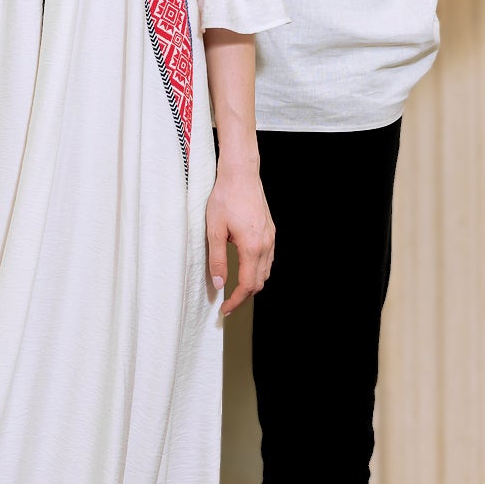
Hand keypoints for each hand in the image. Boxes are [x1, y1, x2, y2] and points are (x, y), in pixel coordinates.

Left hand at [206, 156, 274, 317]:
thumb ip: (217, 260)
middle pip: (260, 281)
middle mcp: (266, 244)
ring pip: (266, 271)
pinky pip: (268, 258)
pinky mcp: (270, 231)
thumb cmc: (225, 198)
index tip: (224, 309)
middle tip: (228, 303)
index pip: (248, 285)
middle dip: (244, 296)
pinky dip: (258, 270)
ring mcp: (271, 237)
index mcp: (252, 247)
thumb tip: (220, 284)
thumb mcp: (214, 230)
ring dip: (253, 283)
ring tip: (236, 289)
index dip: (236, 301)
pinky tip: (246, 268)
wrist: (241, 174)